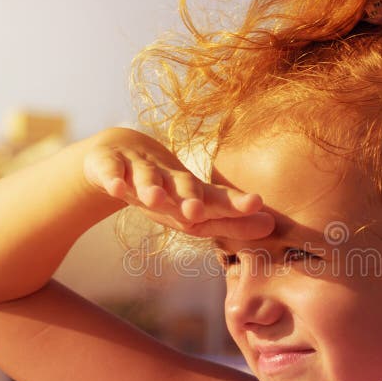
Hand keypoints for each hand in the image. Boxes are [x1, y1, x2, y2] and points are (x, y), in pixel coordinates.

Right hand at [82, 128, 274, 239]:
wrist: (120, 154)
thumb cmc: (166, 190)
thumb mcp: (195, 209)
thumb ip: (230, 221)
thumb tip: (271, 226)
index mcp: (190, 192)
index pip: (216, 199)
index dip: (234, 203)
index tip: (257, 203)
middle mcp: (168, 178)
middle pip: (182, 186)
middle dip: (190, 198)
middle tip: (197, 211)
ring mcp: (138, 170)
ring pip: (146, 177)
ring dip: (151, 187)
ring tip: (156, 198)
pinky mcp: (109, 164)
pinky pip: (110, 172)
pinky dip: (112, 178)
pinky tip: (116, 188)